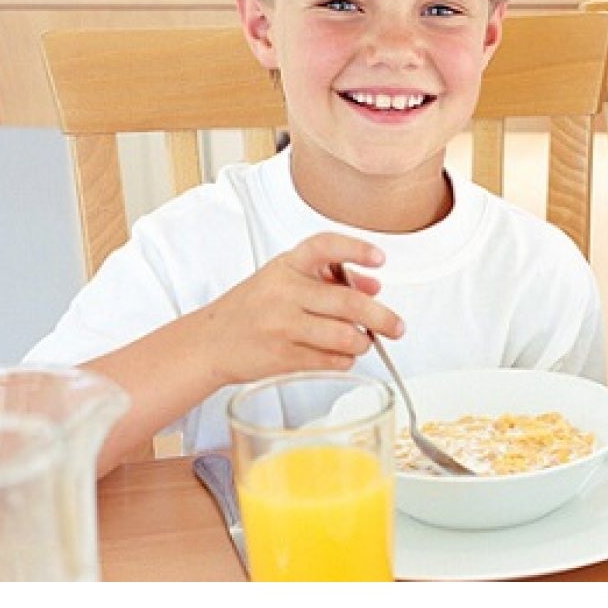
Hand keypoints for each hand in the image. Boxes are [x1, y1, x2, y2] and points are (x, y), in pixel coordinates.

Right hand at [191, 232, 403, 384]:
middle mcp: (285, 292)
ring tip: (362, 342)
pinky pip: (332, 361)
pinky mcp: (283, 356)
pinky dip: (345, 360)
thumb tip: (374, 286)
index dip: (355, 249)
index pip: (324, 246)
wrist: (210, 342)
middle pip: (349, 303)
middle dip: (383, 318)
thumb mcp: (286, 280)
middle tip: (397, 327)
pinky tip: (340, 355)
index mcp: (287, 265)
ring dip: (363, 343)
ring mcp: (283, 325)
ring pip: (345, 337)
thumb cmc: (254, 308)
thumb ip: (330, 279)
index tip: (379, 259)